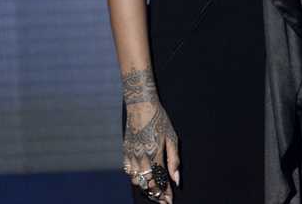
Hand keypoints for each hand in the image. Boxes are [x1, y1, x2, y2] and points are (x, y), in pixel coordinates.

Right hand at [121, 68, 178, 201]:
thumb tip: (176, 180)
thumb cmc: (160, 120)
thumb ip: (174, 160)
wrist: (140, 106)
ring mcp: (131, 156)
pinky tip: (142, 179)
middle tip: (163, 200)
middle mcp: (141, 158)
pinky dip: (135, 179)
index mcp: (155, 155)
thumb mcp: (172, 138)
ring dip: (145, 188)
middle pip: (147, 185)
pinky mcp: (125, 152)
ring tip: (154, 192)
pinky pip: (128, 172)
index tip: (170, 201)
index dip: (165, 194)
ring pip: (136, 181)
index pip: (160, 182)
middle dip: (156, 195)